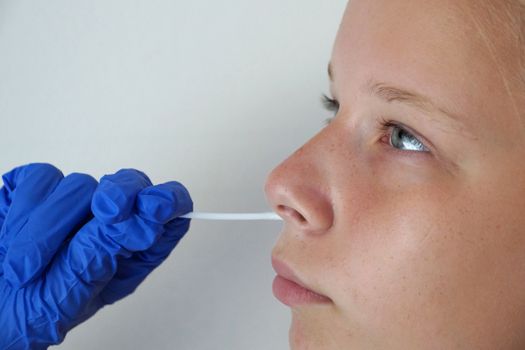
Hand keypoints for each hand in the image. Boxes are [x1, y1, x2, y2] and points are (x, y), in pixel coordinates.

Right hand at [0, 163, 192, 348]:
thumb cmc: (28, 312)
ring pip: (82, 184)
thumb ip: (103, 255)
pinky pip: (41, 178)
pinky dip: (24, 209)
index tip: (156, 206)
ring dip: (50, 226)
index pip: (167, 216)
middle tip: (108, 213)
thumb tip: (141, 222)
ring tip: (26, 266)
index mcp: (129, 254)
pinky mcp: (36, 191)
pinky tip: (11, 238)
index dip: (169, 202)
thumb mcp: (71, 294)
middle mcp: (106, 224)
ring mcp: (72, 205)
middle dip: (121, 195)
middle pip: (132, 185)